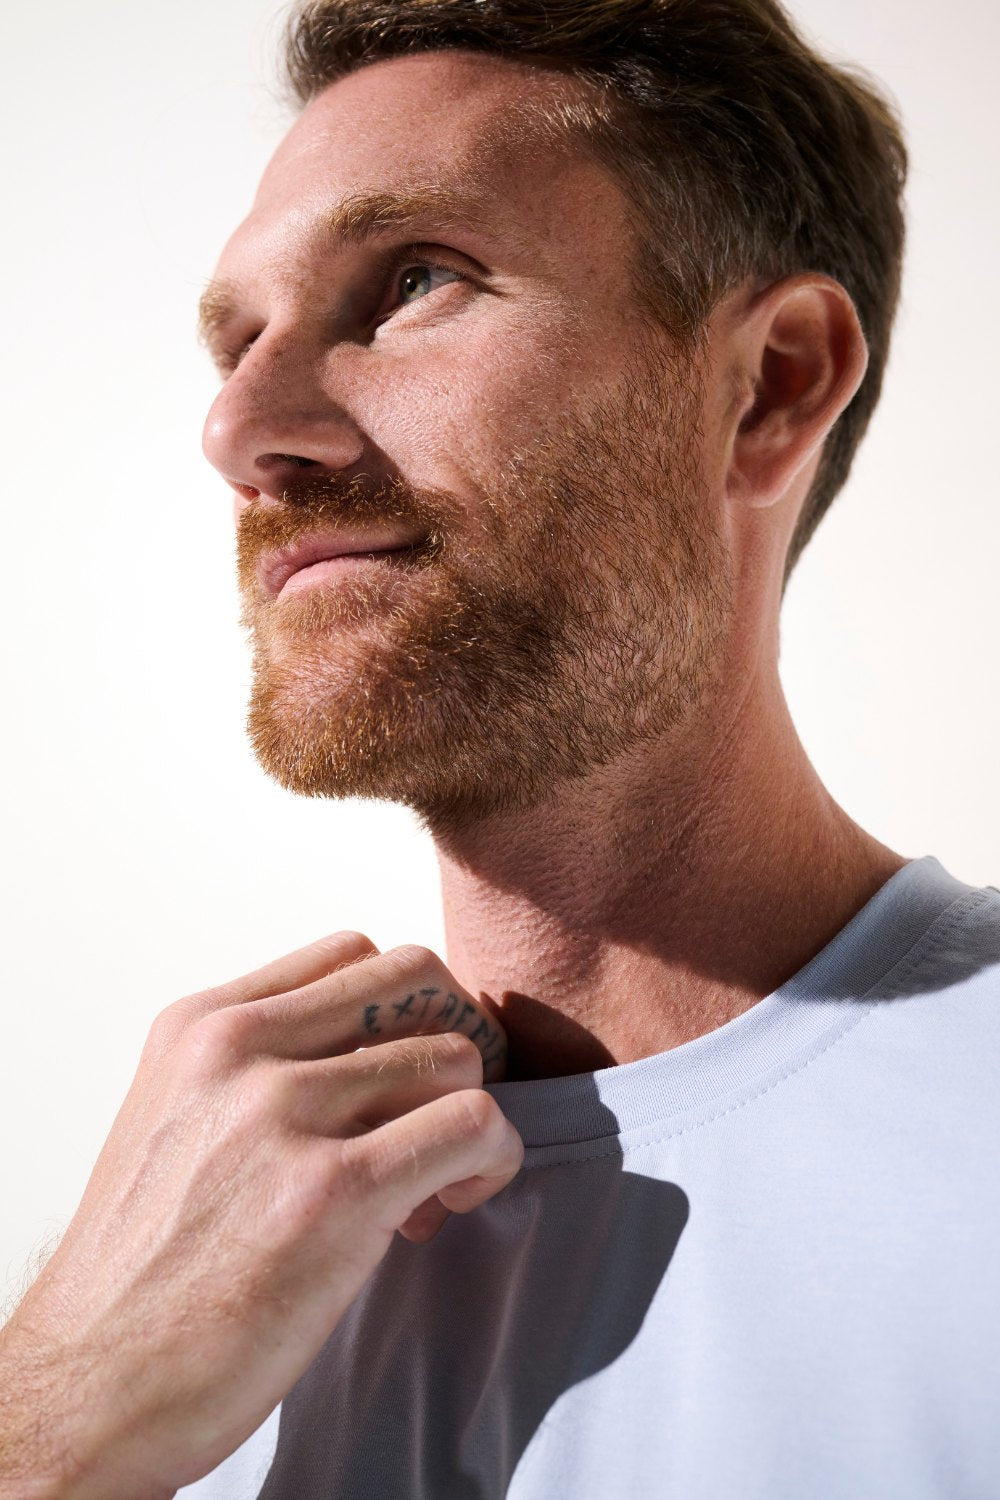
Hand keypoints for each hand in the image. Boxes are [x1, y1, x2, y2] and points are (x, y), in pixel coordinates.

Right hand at [0, 933, 521, 1499]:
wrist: (93, 1387)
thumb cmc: (142, 1274)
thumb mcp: (176, 1123)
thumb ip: (257, 1070)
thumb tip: (373, 1058)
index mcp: (200, 1027)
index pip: (351, 952)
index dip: (403, 1008)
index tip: (402, 1074)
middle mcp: (237, 1050)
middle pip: (416, 977)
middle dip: (455, 1037)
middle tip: (445, 1111)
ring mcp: (283, 1114)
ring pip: (453, 1054)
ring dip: (470, 1115)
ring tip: (434, 1184)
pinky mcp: (331, 1193)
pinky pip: (471, 1124)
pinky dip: (491, 1158)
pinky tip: (452, 1203)